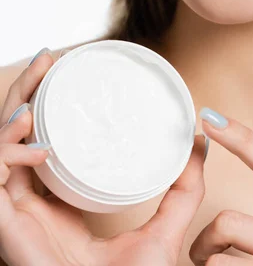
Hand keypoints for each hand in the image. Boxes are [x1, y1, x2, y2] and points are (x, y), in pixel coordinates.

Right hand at [0, 50, 206, 265]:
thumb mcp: (164, 225)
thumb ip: (185, 186)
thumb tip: (201, 139)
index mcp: (58, 197)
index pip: (40, 139)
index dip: (44, 103)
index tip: (62, 68)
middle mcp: (32, 199)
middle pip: (17, 132)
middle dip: (28, 90)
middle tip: (50, 59)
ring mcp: (15, 211)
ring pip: (0, 146)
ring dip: (13, 110)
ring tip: (40, 84)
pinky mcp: (7, 225)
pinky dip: (9, 153)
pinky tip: (39, 143)